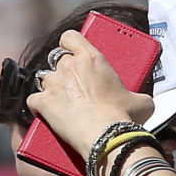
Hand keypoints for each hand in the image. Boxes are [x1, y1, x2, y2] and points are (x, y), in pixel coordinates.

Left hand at [26, 30, 154, 156]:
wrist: (108, 138)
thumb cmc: (125, 118)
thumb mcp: (142, 102)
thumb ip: (138, 95)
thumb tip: (142, 102)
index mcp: (92, 58)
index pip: (71, 37)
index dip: (69, 43)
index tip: (73, 52)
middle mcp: (69, 66)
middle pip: (56, 59)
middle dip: (62, 70)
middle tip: (73, 85)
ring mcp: (54, 84)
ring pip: (43, 79)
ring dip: (51, 88)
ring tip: (61, 102)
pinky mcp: (43, 103)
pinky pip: (33, 101)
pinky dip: (38, 107)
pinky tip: (46, 114)